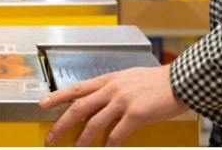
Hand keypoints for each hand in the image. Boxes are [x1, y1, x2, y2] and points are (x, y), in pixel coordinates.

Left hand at [39, 64, 187, 146]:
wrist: (179, 81)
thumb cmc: (155, 81)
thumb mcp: (127, 78)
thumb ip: (111, 88)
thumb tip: (97, 99)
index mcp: (108, 79)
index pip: (76, 88)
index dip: (57, 97)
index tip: (42, 104)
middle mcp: (112, 89)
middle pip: (79, 107)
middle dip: (61, 123)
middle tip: (51, 136)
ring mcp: (123, 101)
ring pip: (94, 122)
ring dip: (82, 138)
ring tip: (75, 148)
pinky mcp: (136, 113)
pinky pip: (117, 133)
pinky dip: (109, 144)